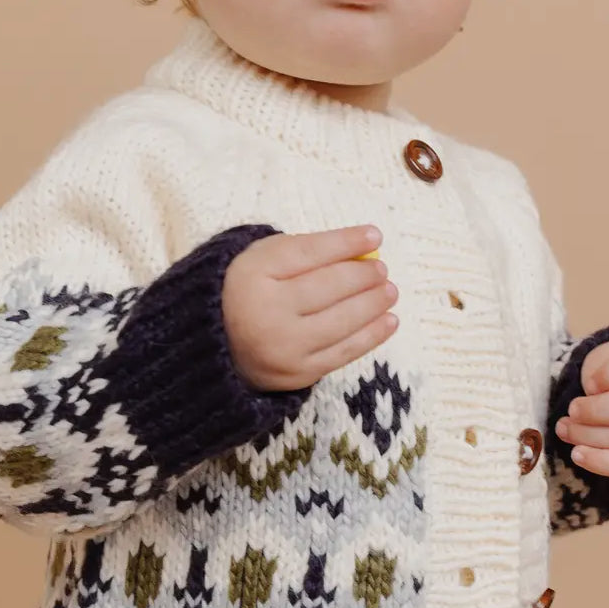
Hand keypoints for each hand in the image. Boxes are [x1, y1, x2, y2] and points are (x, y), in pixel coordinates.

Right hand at [223, 225, 397, 390]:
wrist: (219, 346)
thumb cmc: (251, 292)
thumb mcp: (262, 259)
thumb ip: (304, 249)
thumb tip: (361, 247)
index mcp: (252, 275)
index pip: (309, 252)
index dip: (346, 242)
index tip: (374, 234)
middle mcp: (266, 312)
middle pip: (329, 287)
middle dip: (364, 275)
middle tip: (381, 268)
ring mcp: (284, 346)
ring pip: (342, 321)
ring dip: (374, 303)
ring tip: (390, 290)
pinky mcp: (299, 373)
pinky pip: (344, 352)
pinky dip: (372, 335)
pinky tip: (389, 320)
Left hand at [554, 338, 608, 477]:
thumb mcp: (607, 357)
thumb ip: (599, 369)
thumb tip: (592, 394)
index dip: (606, 377)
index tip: (587, 384)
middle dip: (595, 411)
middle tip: (571, 411)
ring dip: (589, 437)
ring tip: (565, 430)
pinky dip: (600, 462)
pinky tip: (577, 454)